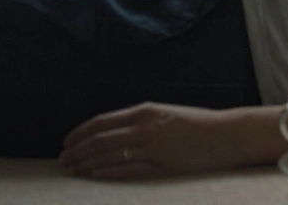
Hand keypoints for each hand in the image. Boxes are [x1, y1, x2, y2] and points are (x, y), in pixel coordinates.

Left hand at [59, 102, 247, 178]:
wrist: (226, 134)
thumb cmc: (198, 123)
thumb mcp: (165, 113)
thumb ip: (140, 120)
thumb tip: (114, 131)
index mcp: (144, 111)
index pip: (102, 122)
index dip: (80, 133)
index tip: (66, 141)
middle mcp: (144, 128)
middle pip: (99, 140)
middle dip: (76, 151)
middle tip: (61, 160)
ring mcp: (151, 148)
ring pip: (107, 156)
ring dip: (85, 164)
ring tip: (70, 170)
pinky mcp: (160, 166)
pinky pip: (124, 170)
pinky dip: (104, 173)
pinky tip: (92, 176)